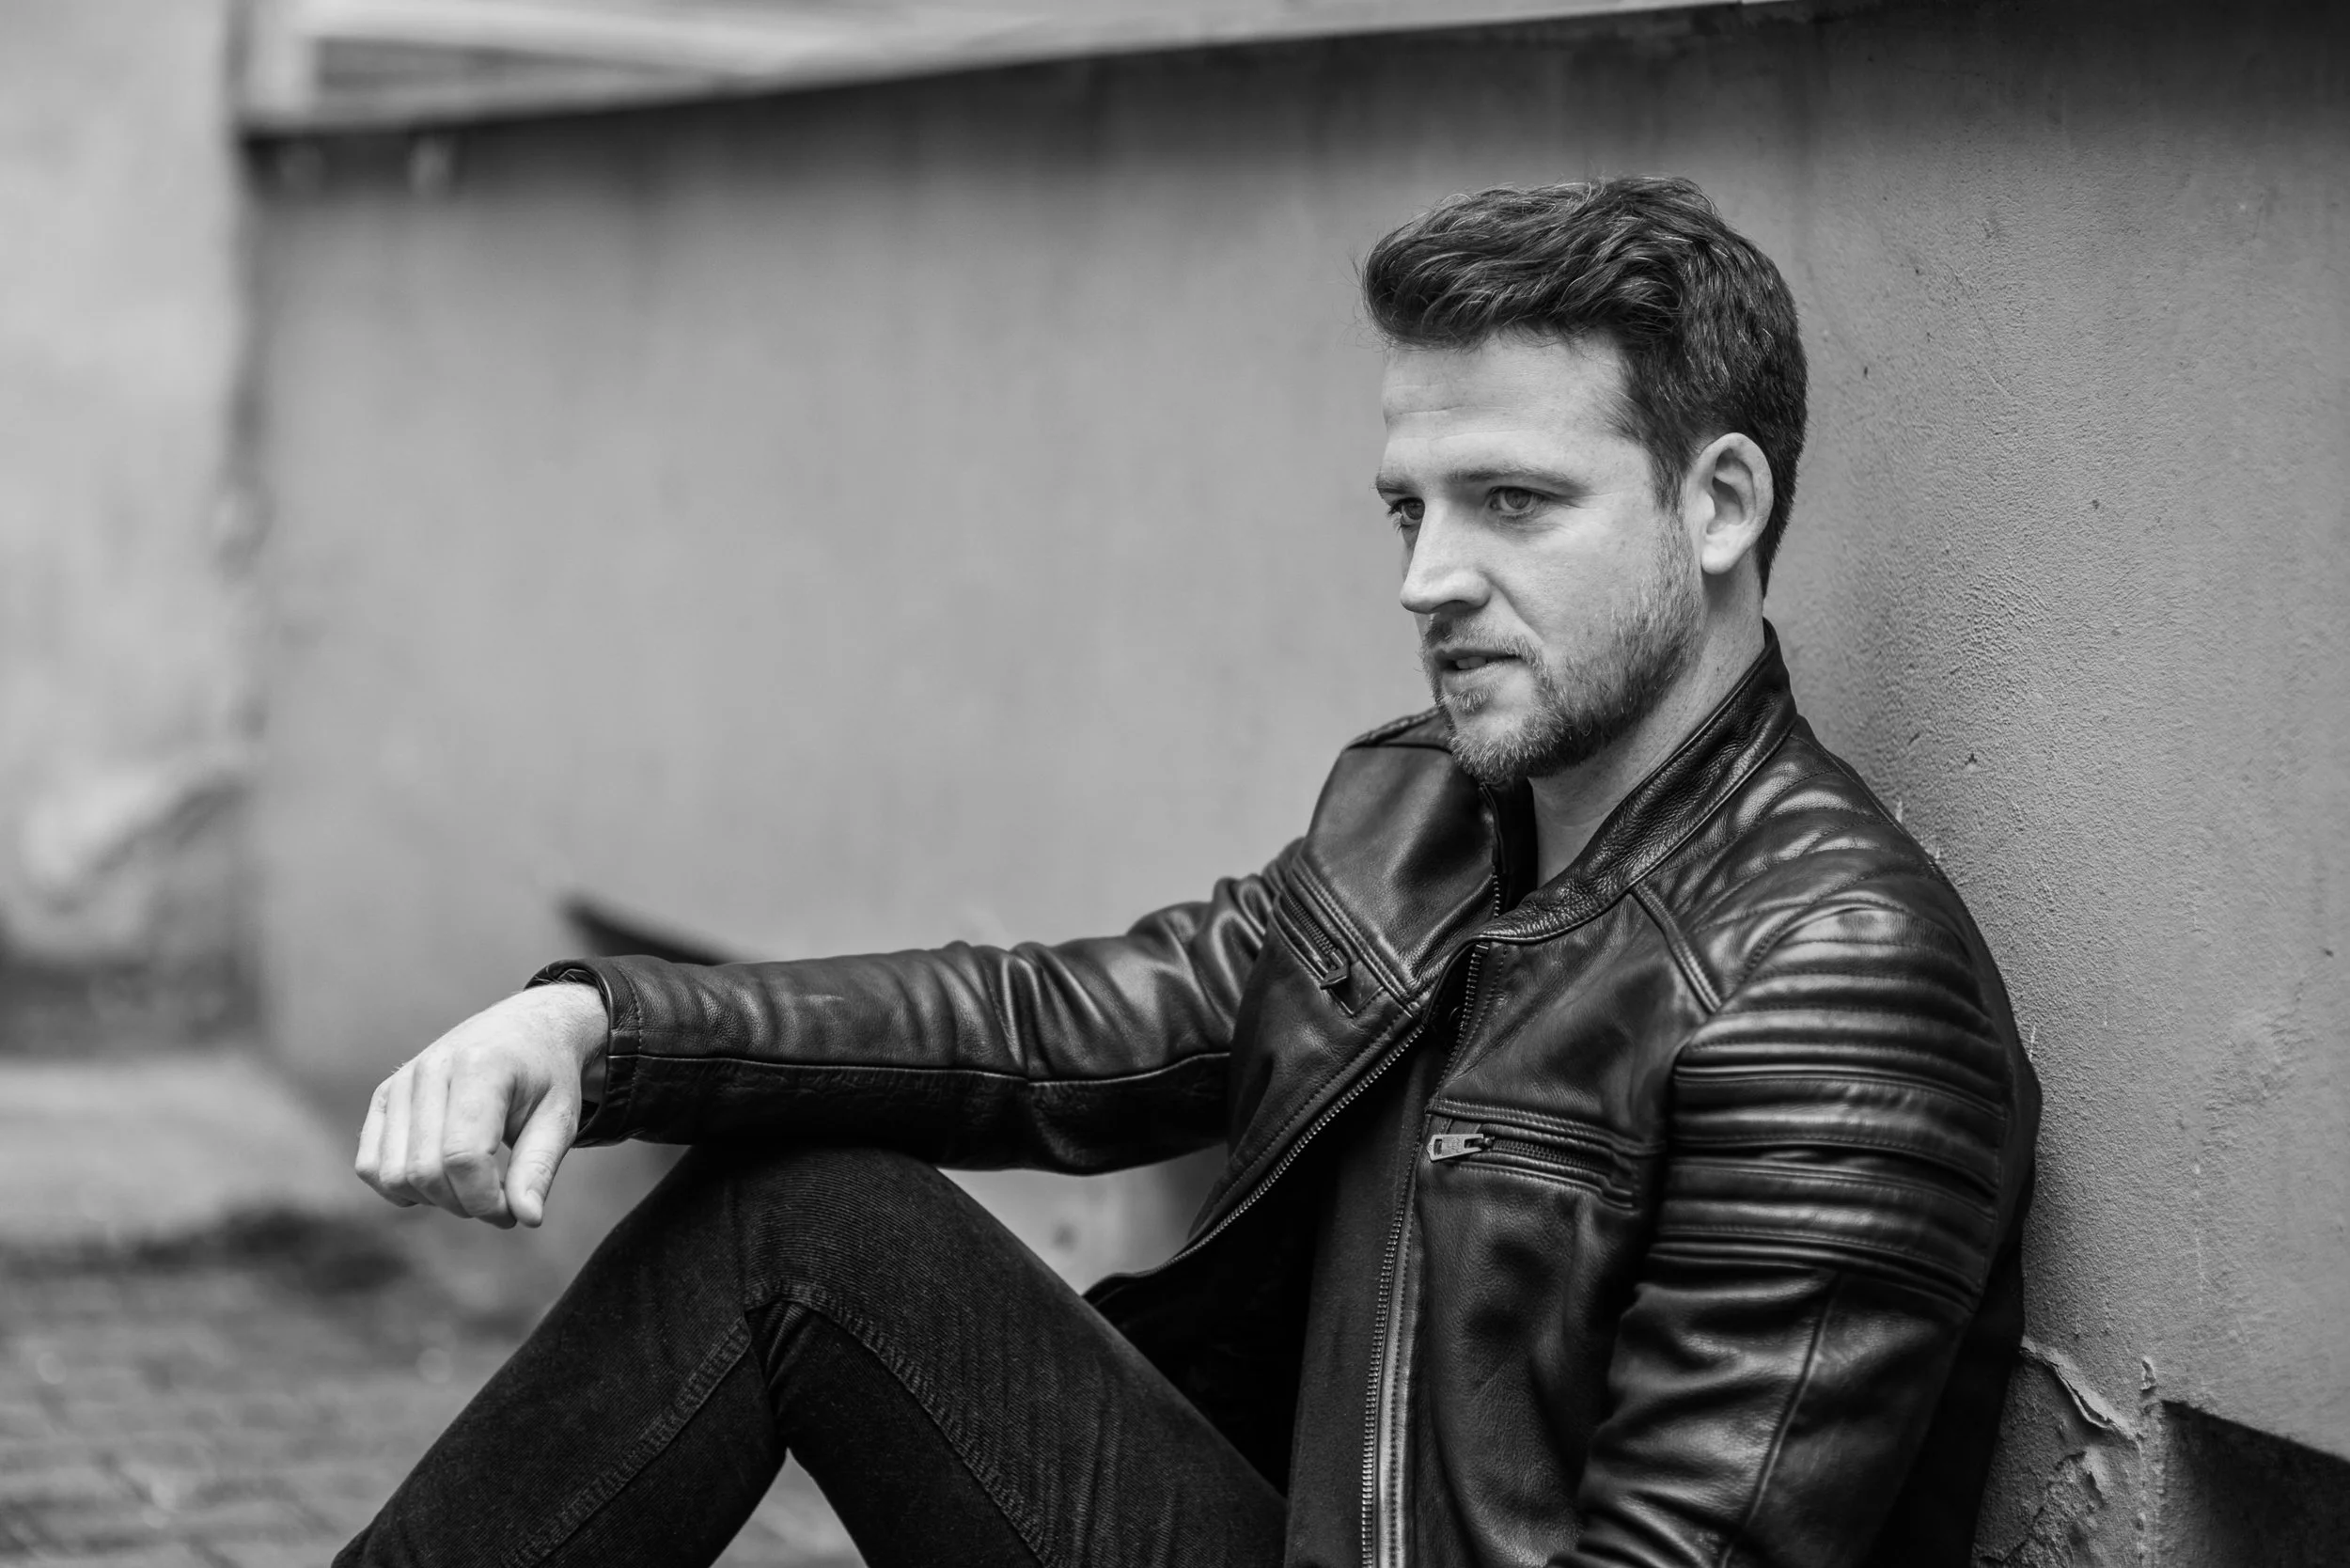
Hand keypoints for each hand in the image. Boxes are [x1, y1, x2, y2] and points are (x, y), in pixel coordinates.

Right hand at [354, 982, 608, 1228]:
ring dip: (434, 1200)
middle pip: (425, 1172)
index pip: (463, 1157)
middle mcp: (431, 1069)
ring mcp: (401, 1081)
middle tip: (500, 1202)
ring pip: (393, 1175)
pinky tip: (440, 1180)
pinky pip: (370, 1165)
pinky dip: (400, 1188)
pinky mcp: (384, 1096)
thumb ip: (539, 1168)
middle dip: (465, 1205)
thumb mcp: (560, 1117)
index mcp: (480, 1066)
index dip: (485, 1200)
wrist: (525, 1029)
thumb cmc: (546, 1076)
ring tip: (474, 1186)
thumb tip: (528, 1219)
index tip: (513, 1212)